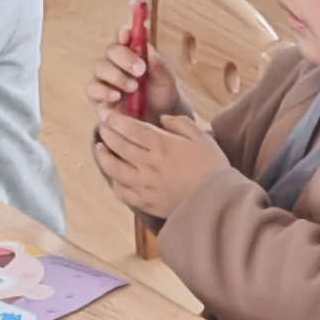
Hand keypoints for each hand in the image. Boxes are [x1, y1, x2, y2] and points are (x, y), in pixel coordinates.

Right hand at [89, 35, 188, 119]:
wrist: (156, 120)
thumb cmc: (160, 95)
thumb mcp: (165, 81)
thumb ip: (159, 66)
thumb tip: (150, 51)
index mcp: (132, 52)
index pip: (124, 36)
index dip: (124, 33)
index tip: (128, 33)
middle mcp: (115, 62)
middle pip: (111, 50)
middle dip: (124, 57)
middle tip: (140, 70)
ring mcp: (104, 78)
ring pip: (100, 67)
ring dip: (116, 75)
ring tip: (133, 87)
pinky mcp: (97, 96)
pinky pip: (92, 89)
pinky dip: (103, 91)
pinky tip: (116, 96)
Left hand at [91, 109, 227, 219]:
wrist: (218, 202)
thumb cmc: (213, 168)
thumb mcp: (201, 138)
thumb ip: (180, 124)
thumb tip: (163, 118)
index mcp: (163, 145)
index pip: (131, 129)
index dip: (116, 121)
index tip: (109, 116)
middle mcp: (150, 164)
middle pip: (119, 146)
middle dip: (107, 134)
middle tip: (103, 127)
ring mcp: (146, 185)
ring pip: (115, 169)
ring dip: (104, 157)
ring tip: (101, 149)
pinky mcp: (147, 203)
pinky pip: (123, 192)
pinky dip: (115, 183)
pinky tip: (115, 176)